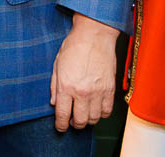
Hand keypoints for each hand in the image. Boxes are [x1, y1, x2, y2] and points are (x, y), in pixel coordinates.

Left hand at [50, 13, 118, 131]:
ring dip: (89, 120)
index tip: (60, 127)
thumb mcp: (56, 65)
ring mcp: (98, 92)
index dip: (61, 125)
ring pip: (95, 119)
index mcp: (66, 86)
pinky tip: (96, 109)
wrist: (94, 36)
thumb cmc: (73, 47)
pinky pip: (108, 111)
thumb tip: (54, 104)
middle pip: (81, 121)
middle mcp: (83, 92)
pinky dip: (102, 114)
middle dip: (75, 124)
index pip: (63, 114)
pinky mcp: (110, 90)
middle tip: (72, 121)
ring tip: (84, 115)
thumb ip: (54, 87)